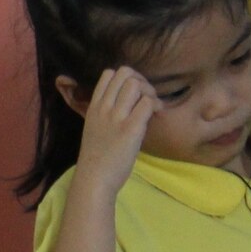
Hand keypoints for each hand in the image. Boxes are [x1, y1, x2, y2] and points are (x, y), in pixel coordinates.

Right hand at [72, 66, 155, 197]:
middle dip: (141, 81)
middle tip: (146, 98)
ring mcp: (116, 117)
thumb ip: (105, 114)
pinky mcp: (131, 128)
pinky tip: (157, 114)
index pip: (108, 74)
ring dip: (150, 91)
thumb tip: (125, 104)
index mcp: (94, 107)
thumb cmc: (97, 157)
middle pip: (125, 74)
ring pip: (136, 84)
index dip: (126, 78)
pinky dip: (155, 105)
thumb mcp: (94, 128)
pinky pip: (147, 103)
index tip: (134, 94)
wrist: (94, 177)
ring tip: (153, 106)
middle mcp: (103, 107)